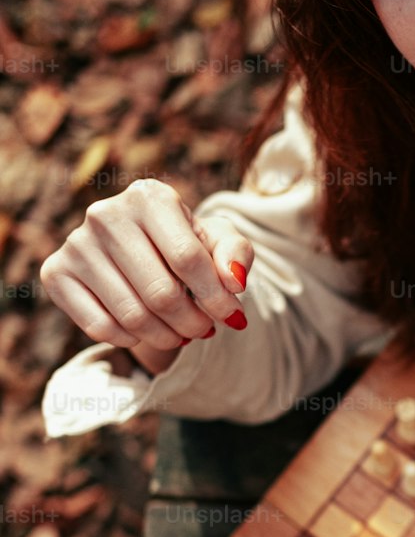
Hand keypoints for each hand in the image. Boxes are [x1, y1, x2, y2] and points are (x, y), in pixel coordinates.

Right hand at [39, 178, 253, 374]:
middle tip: (204, 329)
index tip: (232, 316)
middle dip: (192, 322)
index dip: (216, 298)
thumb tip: (234, 281)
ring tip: (181, 333)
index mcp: (149, 196)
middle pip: (161, 293)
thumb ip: (237, 254)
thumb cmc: (185, 245)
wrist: (141, 251)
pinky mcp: (56, 273)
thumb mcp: (219, 242)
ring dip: (167, 336)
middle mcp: (105, 214)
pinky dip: (131, 340)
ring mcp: (76, 243)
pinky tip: (144, 332)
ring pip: (132, 316)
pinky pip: (100, 327)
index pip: (187, 258)